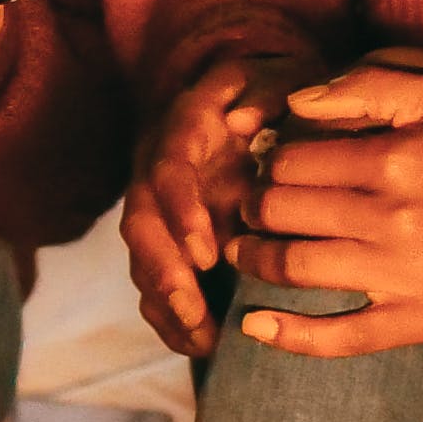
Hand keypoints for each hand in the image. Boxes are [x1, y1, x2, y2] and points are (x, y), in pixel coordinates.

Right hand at [121, 47, 327, 356]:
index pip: (168, 170)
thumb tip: (245, 120)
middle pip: (142, 222)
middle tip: (192, 308)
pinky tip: (199, 345)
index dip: (181, 212)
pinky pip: (157, 279)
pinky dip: (171, 315)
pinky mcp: (173, 235)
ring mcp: (162, 205)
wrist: (259, 93)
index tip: (207, 252)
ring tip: (201, 339)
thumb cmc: (278, 90)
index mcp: (185, 129)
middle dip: (163, 270)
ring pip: (145, 257)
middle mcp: (160, 168)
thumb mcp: (280, 76)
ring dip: (166, 301)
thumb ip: (268, 92)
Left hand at [227, 64, 422, 357]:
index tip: (266, 163)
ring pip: (297, 268)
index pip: (290, 161)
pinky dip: (291, 336)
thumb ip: (364, 88)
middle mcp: (390, 220)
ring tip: (242, 248)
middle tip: (245, 205)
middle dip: (253, 206)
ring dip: (255, 258)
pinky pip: (344, 336)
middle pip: (283, 213)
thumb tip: (294, 103)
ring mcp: (404, 276)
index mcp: (391, 162)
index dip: (268, 160)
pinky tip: (253, 325)